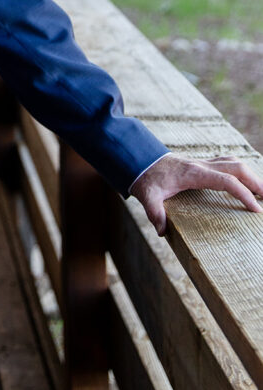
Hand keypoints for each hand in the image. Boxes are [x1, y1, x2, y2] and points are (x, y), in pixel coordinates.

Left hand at [130, 154, 262, 235]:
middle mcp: (202, 165)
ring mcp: (202, 163)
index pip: (226, 181)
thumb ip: (154, 212)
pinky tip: (244, 183)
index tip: (255, 209)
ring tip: (261, 192)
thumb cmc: (145, 176)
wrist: (138, 158)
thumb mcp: (147, 195)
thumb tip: (161, 232)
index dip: (243, 194)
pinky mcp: (201, 164)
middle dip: (255, 182)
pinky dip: (239, 172)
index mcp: (194, 173)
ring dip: (249, 175)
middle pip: (237, 168)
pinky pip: (226, 164)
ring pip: (233, 163)